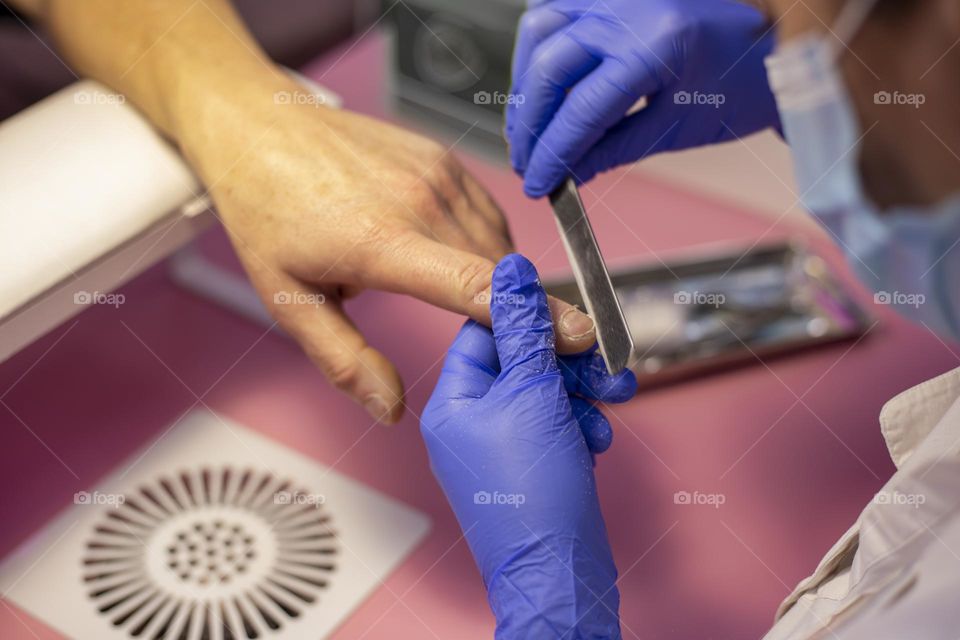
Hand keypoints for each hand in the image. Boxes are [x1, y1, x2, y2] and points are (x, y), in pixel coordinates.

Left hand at [180, 76, 598, 422]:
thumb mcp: (288, 300)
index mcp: (382, 242)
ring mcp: (436, 174)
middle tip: (515, 349)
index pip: (476, 285)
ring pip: (498, 243)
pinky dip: (486, 246)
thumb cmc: (268, 212)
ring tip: (473, 306)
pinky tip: (457, 260)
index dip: (535, 316)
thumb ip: (344, 359)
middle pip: (500, 272)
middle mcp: (420, 201)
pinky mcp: (443, 158)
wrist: (260, 129)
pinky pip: (486, 213)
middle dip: (518, 313)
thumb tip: (391, 408)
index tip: (578, 337)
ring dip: (500, 281)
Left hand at [421, 254, 635, 638]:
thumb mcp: (532, 394)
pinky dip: (581, 425)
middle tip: (604, 362)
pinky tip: (596, 439)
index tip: (571, 318)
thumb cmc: (534, 495)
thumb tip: (511, 271)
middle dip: (570, 361)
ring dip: (584, 391)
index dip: (530, 320)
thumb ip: (525, 329)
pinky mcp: (531, 468)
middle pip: (523, 362)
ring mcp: (501, 448)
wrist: (559, 575)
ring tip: (615, 397)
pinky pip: (557, 427)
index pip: (484, 332)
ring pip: (547, 394)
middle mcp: (471, 423)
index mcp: (453, 402)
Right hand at [507, 0, 779, 196]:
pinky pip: (553, 8)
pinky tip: (540, 82)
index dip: (552, 153)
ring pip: (539, 32)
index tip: (536, 183)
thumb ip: (615, 149)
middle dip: (530, 125)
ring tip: (529, 128)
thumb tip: (567, 171)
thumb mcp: (677, 128)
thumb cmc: (737, 81)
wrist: (767, 40)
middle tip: (527, 162)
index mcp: (655, 47)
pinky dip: (538, 47)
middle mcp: (627, 9)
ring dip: (525, 85)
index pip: (581, 110)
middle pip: (549, 69)